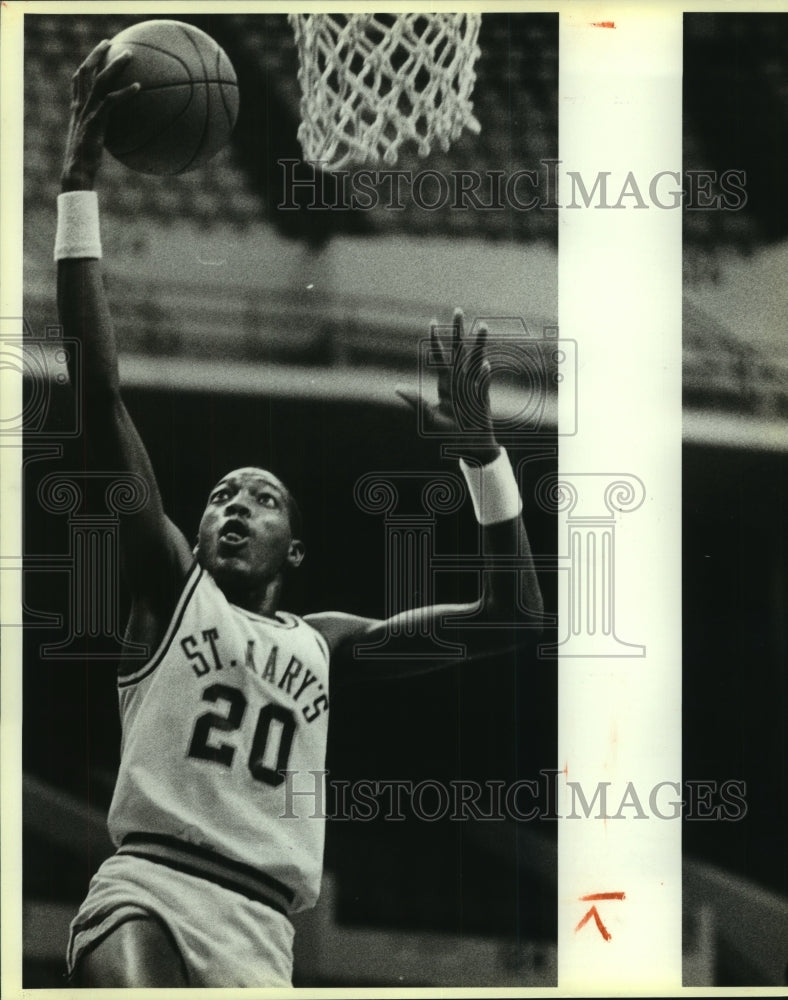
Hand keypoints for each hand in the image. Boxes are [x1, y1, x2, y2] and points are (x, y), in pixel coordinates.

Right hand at [61, 39, 139, 191]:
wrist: (77, 171)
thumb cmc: (87, 162)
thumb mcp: (94, 142)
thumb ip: (102, 130)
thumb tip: (121, 133)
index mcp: (78, 108)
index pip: (78, 79)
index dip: (87, 63)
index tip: (97, 52)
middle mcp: (81, 105)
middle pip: (86, 71)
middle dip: (97, 53)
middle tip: (110, 42)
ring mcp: (88, 112)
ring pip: (99, 80)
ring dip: (115, 65)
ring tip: (129, 55)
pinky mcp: (96, 121)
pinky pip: (112, 101)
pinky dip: (125, 92)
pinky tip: (139, 87)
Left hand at [397, 308, 500, 464]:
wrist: (467, 443)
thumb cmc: (448, 429)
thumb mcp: (428, 415)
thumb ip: (415, 400)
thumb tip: (396, 387)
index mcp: (446, 383)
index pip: (440, 357)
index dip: (436, 341)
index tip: (433, 322)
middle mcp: (459, 380)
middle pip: (459, 351)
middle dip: (458, 331)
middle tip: (457, 310)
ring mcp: (472, 386)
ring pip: (475, 361)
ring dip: (478, 344)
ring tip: (482, 326)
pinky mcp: (482, 398)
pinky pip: (482, 385)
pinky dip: (482, 377)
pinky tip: (484, 366)